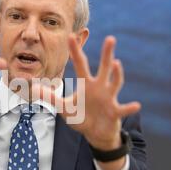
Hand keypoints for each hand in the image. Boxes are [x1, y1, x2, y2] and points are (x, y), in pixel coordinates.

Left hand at [38, 34, 140, 150]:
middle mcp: (100, 87)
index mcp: (87, 84)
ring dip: (117, 74)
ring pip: (115, 83)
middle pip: (103, 68)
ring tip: (116, 64)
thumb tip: (34, 88)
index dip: (76, 51)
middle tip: (110, 38)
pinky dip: (129, 108)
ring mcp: (109, 99)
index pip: (80, 64)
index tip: (71, 36)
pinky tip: (136, 105)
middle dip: (106, 54)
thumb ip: (51, 97)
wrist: (96, 133)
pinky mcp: (115, 112)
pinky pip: (123, 109)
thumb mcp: (64, 108)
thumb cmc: (82, 117)